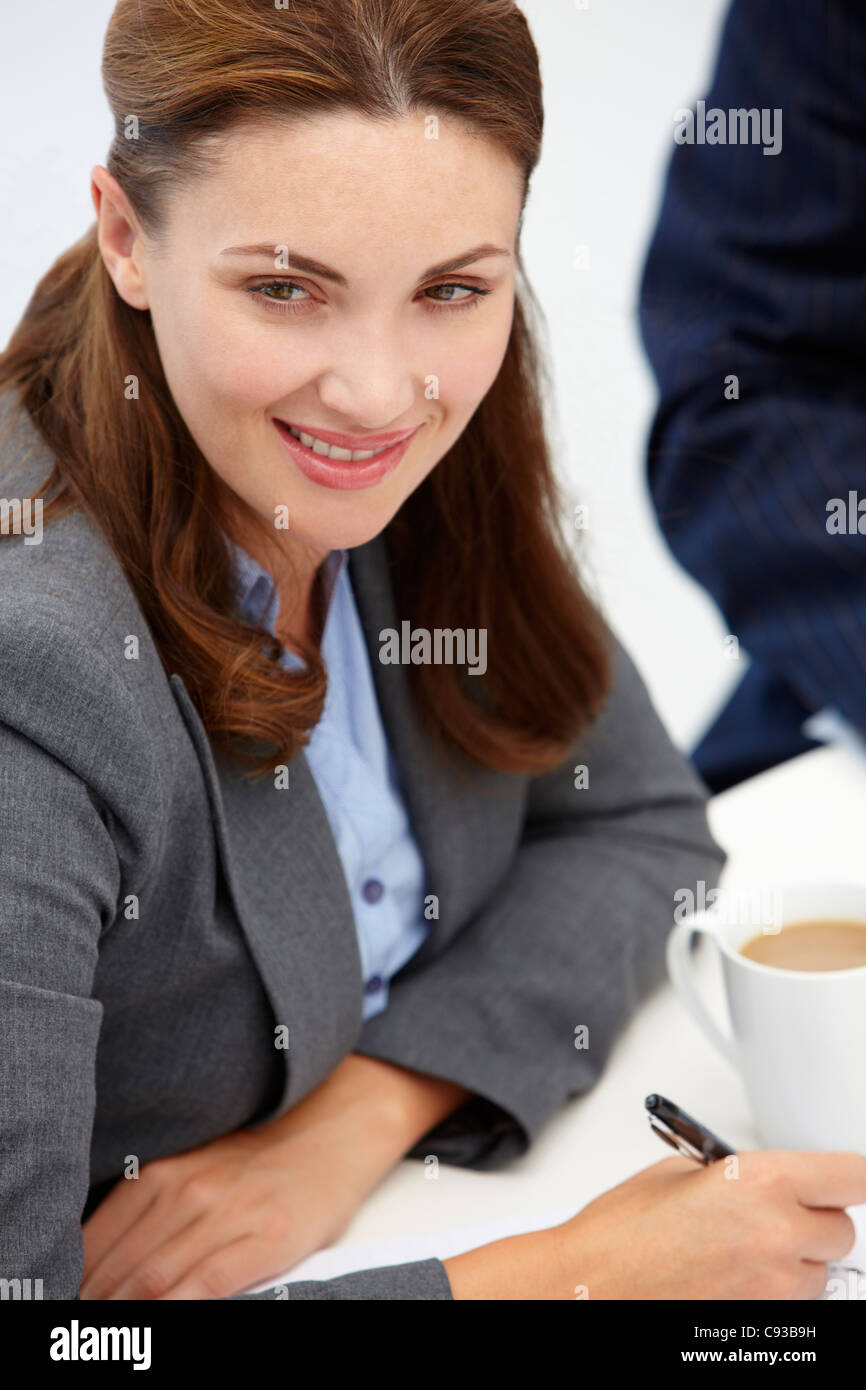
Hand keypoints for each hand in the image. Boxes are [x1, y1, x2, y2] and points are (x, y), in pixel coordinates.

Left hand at [81, 1052, 471, 1299]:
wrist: (335, 1127)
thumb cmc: (259, 1158)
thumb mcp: (191, 1165)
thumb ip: (148, 1205)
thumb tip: (99, 1259)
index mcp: (160, 1173)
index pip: (94, 1243)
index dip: (74, 1282)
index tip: (68, 1302)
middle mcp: (186, 1190)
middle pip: (118, 1269)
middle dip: (95, 1305)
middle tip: (83, 1327)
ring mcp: (227, 1214)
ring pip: (153, 1279)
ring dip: (125, 1312)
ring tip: (110, 1334)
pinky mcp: (266, 1238)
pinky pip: (208, 1284)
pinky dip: (177, 1308)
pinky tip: (162, 1321)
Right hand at [443, 1149, 865, 1298]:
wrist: (594, 1286)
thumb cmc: (622, 1232)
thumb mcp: (683, 1170)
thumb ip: (739, 1171)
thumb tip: (765, 1179)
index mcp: (762, 1183)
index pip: (852, 1175)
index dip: (849, 1173)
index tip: (846, 1175)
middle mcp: (779, 1234)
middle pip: (841, 1227)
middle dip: (813, 1216)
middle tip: (773, 1208)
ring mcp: (775, 1286)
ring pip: (820, 1270)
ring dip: (796, 1256)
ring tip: (744, 1245)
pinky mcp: (764, 1321)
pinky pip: (794, 1301)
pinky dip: (775, 1287)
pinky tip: (735, 1273)